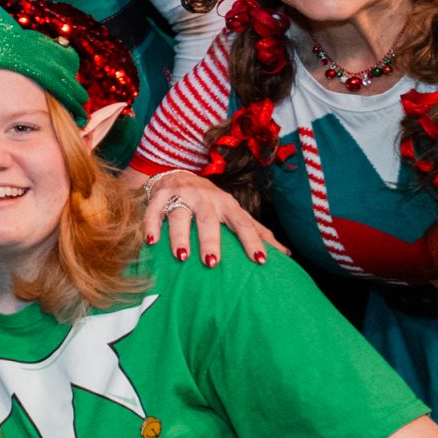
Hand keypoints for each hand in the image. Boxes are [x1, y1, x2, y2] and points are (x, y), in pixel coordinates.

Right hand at [139, 168, 277, 266]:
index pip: (243, 224)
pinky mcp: (160, 195)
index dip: (252, 241)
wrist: (176, 174)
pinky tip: (152, 241)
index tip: (261, 261)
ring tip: (181, 256)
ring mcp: (182, 195)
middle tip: (212, 263)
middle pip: (209, 220)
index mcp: (227, 205)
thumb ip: (256, 232)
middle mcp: (206, 198)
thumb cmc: (210, 201)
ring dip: (180, 236)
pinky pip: (153, 210)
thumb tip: (286, 255)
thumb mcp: (234, 213)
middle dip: (210, 240)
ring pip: (180, 215)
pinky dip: (151, 225)